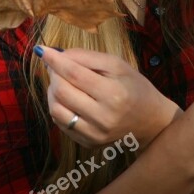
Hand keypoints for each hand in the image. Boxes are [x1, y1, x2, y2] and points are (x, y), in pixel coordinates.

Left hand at [35, 46, 180, 149]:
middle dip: (54, 74)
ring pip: (56, 110)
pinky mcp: (88, 143)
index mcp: (114, 94)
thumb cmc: (134, 87)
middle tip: (56, 65)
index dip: (56, 61)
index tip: (43, 50)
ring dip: (52, 91)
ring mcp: (94, 134)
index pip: (75, 75)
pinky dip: (57, 106)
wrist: (151, 121)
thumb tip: (58, 54)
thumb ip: (88, 57)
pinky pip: (60, 123)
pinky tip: (66, 97)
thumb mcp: (118, 65)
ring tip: (60, 80)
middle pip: (62, 92)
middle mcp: (103, 118)